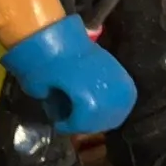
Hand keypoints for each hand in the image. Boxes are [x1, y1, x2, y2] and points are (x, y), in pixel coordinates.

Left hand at [2, 16, 136, 133]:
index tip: (59, 124)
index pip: (83, 124)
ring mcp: (119, 85)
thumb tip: (58, 113)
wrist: (61, 37)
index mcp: (90, 104)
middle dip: (86, 123)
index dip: (69, 127)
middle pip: (102, 121)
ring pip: (117, 111)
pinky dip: (113, 102)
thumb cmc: (47, 64)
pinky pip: (124, 96)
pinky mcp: (122, 74)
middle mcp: (110, 97)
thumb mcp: (41, 90)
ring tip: (85, 111)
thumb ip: (53, 107)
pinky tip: (100, 101)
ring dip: (102, 115)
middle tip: (72, 120)